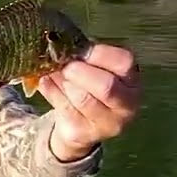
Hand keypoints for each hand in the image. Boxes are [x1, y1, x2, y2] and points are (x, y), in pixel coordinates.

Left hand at [37, 43, 141, 160]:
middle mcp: (127, 104)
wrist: (81, 123)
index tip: (80, 50)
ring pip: (84, 100)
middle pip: (107, 86)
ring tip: (55, 74)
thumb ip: (85, 57)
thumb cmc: (89, 86)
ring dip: (65, 83)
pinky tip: (45, 82)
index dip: (99, 54)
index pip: (123, 62)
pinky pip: (65, 110)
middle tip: (66, 67)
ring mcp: (108, 124)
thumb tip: (61, 43)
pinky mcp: (84, 134)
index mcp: (132, 80)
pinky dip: (51, 92)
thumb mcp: (94, 68)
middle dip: (82, 72)